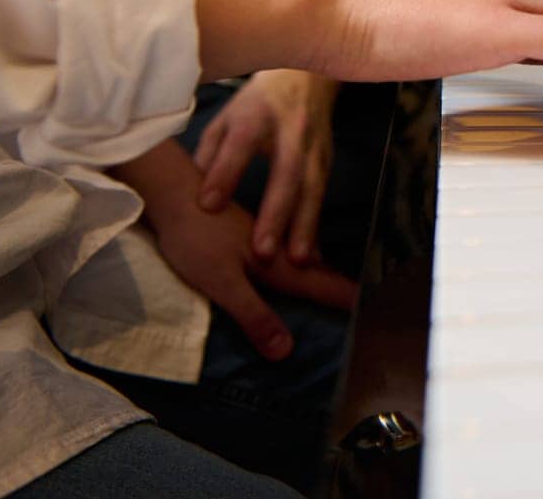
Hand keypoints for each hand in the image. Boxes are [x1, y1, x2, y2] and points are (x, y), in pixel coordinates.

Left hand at [116, 141, 357, 360]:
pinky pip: (292, 247)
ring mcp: (268, 234)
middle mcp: (281, 247)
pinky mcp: (253, 229)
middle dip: (341, 286)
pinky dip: (305, 259)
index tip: (369, 312)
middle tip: (365, 302)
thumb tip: (287, 351)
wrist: (173, 190)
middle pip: (320, 271)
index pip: (320, 285)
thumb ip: (254, 315)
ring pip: (308, 256)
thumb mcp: (222, 283)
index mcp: (279, 263)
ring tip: (341, 287)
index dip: (345, 299)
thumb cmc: (196, 239)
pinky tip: (301, 261)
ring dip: (325, 273)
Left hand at [195, 69, 338, 265]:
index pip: (240, 145)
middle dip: (276, 213)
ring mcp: (315, 147)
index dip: (225, 174)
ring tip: (298, 261)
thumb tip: (197, 198)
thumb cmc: (257, 103)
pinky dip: (317, 226)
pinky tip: (314, 255)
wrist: (307, 75)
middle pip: (286, 173)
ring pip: (313, 189)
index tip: (208, 206)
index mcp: (256, 115)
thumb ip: (210, 154)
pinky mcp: (329, 160)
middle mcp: (290, 131)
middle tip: (262, 252)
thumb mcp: (226, 117)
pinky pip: (322, 197)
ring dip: (306, 226)